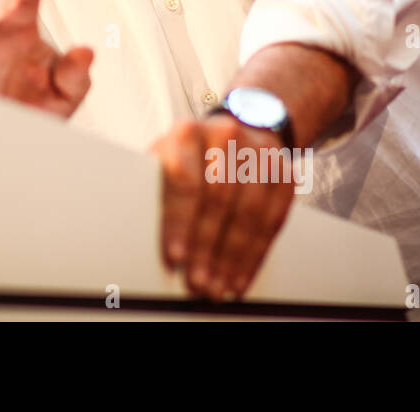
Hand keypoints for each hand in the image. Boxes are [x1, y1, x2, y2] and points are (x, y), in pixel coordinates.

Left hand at [149, 113, 294, 300]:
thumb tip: (135, 231)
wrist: (237, 133)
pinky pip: (272, 222)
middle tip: (196, 281)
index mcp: (189, 132)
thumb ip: (156, 186)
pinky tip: (239, 277)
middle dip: (206, 247)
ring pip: (248, 214)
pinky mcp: (284, 176)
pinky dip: (254, 255)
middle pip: (218, 200)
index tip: (175, 255)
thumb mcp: (166, 158)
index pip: (184, 180)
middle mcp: (227, 137)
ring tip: (216, 287)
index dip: (180, 221)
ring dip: (231, 258)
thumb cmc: (190, 156)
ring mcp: (260, 155)